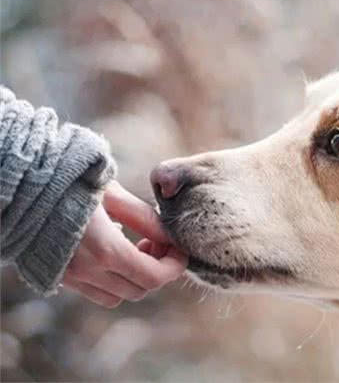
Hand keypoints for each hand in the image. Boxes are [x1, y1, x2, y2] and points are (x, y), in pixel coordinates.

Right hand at [62, 181, 187, 307]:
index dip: (174, 267)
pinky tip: (112, 252)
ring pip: (118, 296)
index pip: (153, 277)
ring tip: (135, 247)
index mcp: (105, 249)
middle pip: (139, 290)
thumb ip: (144, 218)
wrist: (19, 186)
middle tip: (157, 243)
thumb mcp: (112, 194)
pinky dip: (113, 280)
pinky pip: (95, 292)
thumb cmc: (68, 181)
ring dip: (135, 278)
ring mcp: (70, 277)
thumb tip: (170, 236)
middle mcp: (87, 271)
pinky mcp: (58, 277)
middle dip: (158, 270)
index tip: (179, 250)